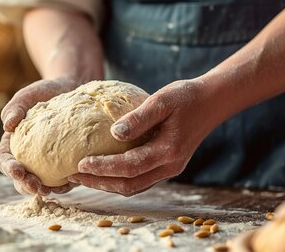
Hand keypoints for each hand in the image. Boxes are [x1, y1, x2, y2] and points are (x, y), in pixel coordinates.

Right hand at [0, 77, 80, 194]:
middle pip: (21, 179)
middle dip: (26, 186)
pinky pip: (64, 179)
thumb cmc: (43, 93)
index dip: (9, 168)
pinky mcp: (66, 163)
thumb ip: (13, 108)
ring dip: (45, 189)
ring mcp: (47, 163)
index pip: (4, 161)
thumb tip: (8, 124)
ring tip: (52, 190)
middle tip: (36, 187)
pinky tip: (73, 180)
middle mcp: (28, 157)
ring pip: (42, 184)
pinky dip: (67, 183)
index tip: (17, 170)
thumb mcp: (26, 96)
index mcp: (13, 144)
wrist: (70, 89)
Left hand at [68, 79, 221, 195]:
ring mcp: (169, 169)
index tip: (80, 163)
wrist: (212, 102)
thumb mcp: (162, 100)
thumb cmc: (186, 97)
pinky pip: (139, 180)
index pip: (130, 167)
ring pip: (134, 187)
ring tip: (82, 175)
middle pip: (129, 185)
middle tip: (73, 175)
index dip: (103, 168)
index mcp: (168, 151)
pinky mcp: (167, 166)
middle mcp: (170, 166)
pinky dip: (119, 179)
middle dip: (99, 182)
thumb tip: (113, 133)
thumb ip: (139, 117)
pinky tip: (102, 171)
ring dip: (107, 184)